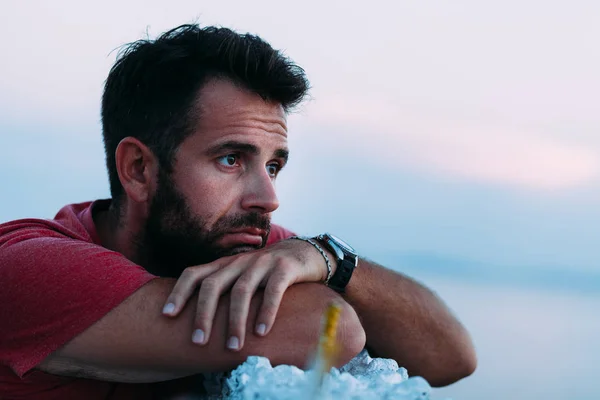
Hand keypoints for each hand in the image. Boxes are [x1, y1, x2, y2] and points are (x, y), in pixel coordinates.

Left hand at [161, 238, 331, 350]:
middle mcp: (240, 261)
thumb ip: (224, 292)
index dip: (179, 292)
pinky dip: (265, 312)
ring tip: (232, 347)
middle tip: (198, 342)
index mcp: (225, 264)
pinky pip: (272, 290)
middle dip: (203, 313)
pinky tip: (262, 332)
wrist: (305, 254)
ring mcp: (263, 263)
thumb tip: (199, 322)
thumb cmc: (268, 274)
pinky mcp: (285, 268)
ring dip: (235, 321)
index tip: (167, 315)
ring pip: (241, 290)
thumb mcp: (242, 277)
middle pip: (214, 284)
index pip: (195, 273)